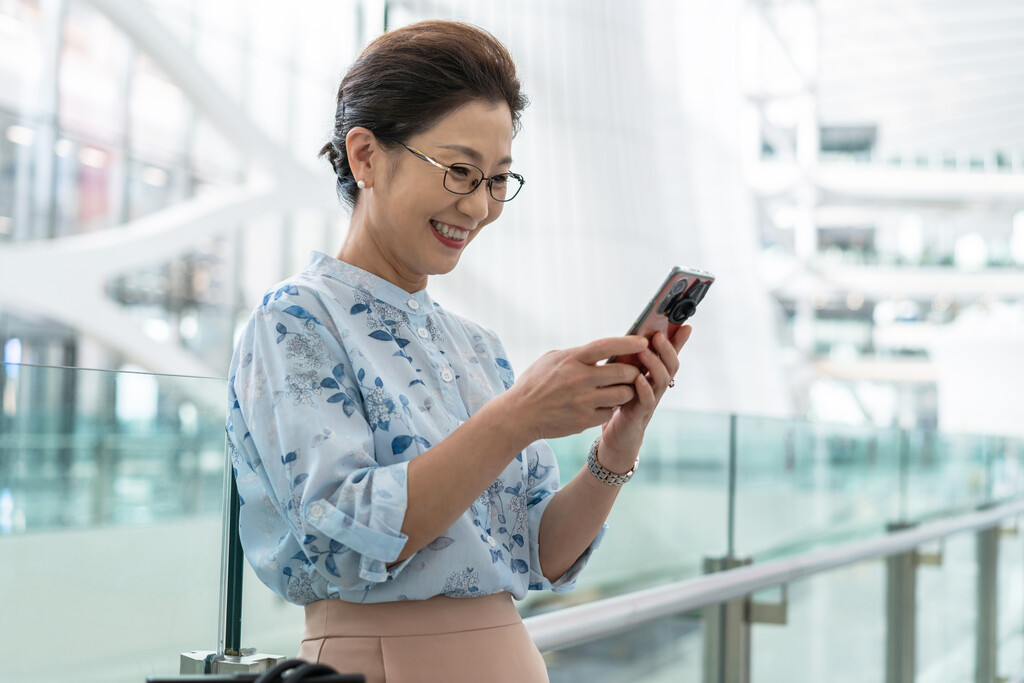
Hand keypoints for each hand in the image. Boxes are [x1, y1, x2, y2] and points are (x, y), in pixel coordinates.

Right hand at [501, 336, 648, 442]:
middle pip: (623, 372)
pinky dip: (611, 408)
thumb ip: (576, 354)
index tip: (643, 341)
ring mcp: (583, 401)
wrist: (520, 415)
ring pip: (623, 394)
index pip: (606, 346)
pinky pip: (610, 412)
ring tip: (621, 388)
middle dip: (634, 371)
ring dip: (627, 390)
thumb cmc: (535, 383)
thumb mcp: (551, 359)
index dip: (628, 343)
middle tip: (634, 371)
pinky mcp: (584, 420)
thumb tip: (601, 350)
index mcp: (571, 359)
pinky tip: (604, 404)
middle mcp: (579, 379)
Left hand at [598, 326, 691, 471]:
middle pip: (671, 366)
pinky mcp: (639, 414)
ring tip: (644, 351)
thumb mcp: (627, 375)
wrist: (618, 435)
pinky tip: (639, 378)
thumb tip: (636, 334)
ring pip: (662, 381)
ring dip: (655, 364)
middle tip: (658, 335)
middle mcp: (657, 387)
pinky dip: (644, 388)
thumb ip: (634, 358)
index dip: (680, 341)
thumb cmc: (622, 401)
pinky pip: (647, 401)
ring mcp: (650, 400)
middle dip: (668, 349)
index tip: (686, 324)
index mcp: (655, 376)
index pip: (672, 355)